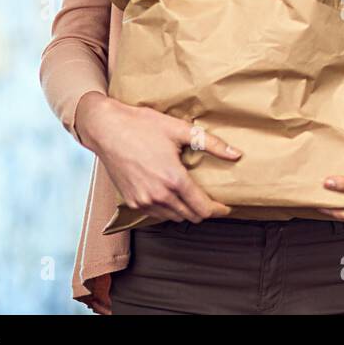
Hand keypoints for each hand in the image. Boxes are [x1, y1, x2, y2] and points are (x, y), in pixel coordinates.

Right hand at [76, 93, 237, 223]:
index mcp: (173, 179)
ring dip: (186, 211)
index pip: (202, 208)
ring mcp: (142, 201)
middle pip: (190, 216)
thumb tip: (236, 154)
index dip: (218, 210)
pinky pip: (156, 214)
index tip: (226, 207)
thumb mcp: (181, 130)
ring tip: (193, 197)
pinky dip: (168, 209)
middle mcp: (158, 195)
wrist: (107, 129)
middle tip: (213, 201)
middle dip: (204, 211)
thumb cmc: (142, 126)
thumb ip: (212, 144)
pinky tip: (172, 195)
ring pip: (173, 218)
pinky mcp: (131, 201)